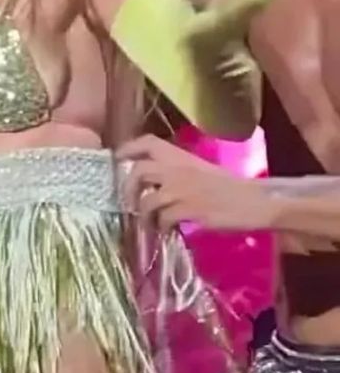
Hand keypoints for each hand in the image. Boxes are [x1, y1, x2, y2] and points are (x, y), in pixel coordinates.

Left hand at [117, 134, 273, 231]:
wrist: (254, 201)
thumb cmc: (229, 187)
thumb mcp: (200, 170)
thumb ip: (177, 170)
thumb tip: (152, 182)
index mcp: (182, 156)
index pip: (148, 142)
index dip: (129, 148)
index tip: (118, 160)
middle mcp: (177, 168)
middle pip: (139, 170)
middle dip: (128, 188)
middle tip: (129, 202)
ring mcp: (182, 189)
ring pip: (147, 199)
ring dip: (144, 214)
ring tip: (149, 223)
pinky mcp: (189, 209)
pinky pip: (162, 218)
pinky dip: (160, 226)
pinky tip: (166, 230)